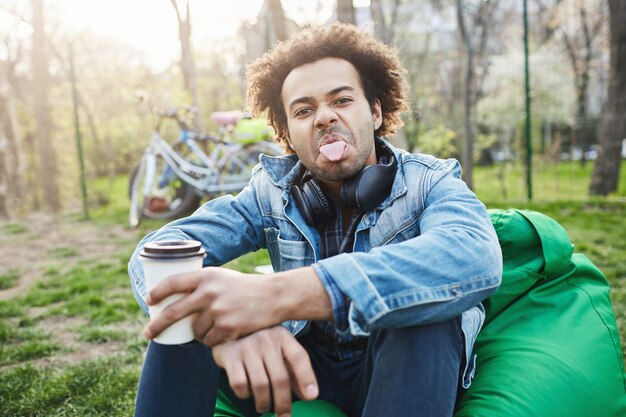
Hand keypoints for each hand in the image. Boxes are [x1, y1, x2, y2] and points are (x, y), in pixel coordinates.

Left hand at [144, 267, 282, 344]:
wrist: (273, 296)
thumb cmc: (245, 287)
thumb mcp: (222, 277)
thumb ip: (201, 285)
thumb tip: (174, 300)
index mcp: (206, 276)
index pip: (172, 283)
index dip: (157, 293)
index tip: (149, 302)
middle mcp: (209, 292)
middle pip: (173, 312)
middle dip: (156, 326)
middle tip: (148, 334)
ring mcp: (218, 311)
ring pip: (195, 331)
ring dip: (199, 334)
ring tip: (214, 326)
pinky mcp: (228, 327)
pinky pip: (210, 341)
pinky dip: (213, 340)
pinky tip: (225, 333)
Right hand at [212, 326, 318, 415]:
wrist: (228, 332)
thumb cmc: (259, 346)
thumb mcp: (279, 352)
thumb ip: (294, 371)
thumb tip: (308, 395)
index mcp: (282, 336)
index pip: (299, 357)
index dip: (307, 378)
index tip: (311, 397)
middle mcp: (266, 338)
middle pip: (280, 378)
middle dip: (283, 402)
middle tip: (284, 416)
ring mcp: (247, 346)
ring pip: (260, 385)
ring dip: (264, 403)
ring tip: (264, 407)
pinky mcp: (230, 355)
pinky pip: (240, 384)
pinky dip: (245, 394)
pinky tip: (247, 393)